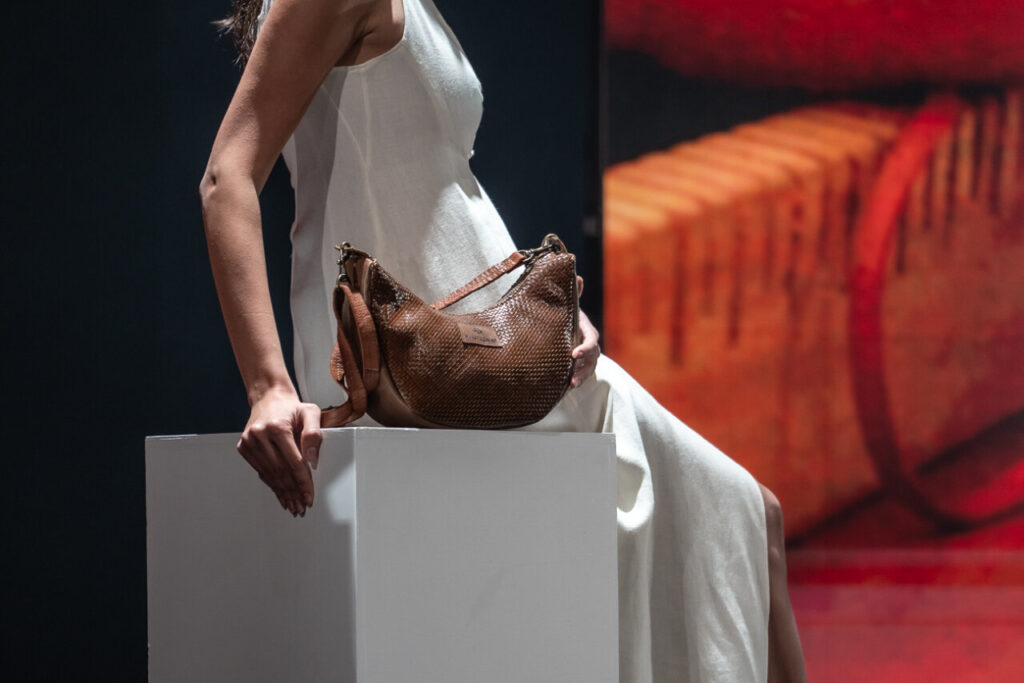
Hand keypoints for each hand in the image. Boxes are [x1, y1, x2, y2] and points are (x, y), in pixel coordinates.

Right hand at [236, 386, 321, 516]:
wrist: (269, 397)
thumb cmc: (291, 407)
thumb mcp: (310, 412)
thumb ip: (314, 435)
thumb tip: (312, 461)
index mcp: (277, 427)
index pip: (293, 462)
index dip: (303, 482)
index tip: (309, 496)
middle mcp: (259, 435)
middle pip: (280, 471)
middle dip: (293, 492)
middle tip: (302, 506)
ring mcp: (249, 441)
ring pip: (269, 474)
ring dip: (282, 492)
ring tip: (293, 505)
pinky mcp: (244, 447)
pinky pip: (261, 470)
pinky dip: (271, 484)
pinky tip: (280, 494)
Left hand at [571, 276, 600, 388]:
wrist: (567, 333)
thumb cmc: (568, 319)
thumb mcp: (571, 308)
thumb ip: (575, 295)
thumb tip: (577, 276)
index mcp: (588, 332)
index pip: (591, 340)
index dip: (585, 348)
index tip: (574, 354)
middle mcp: (590, 347)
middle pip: (592, 358)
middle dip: (583, 366)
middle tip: (572, 374)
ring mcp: (587, 360)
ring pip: (587, 370)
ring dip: (580, 377)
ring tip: (571, 385)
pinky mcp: (580, 369)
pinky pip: (581, 377)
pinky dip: (575, 382)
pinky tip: (565, 389)